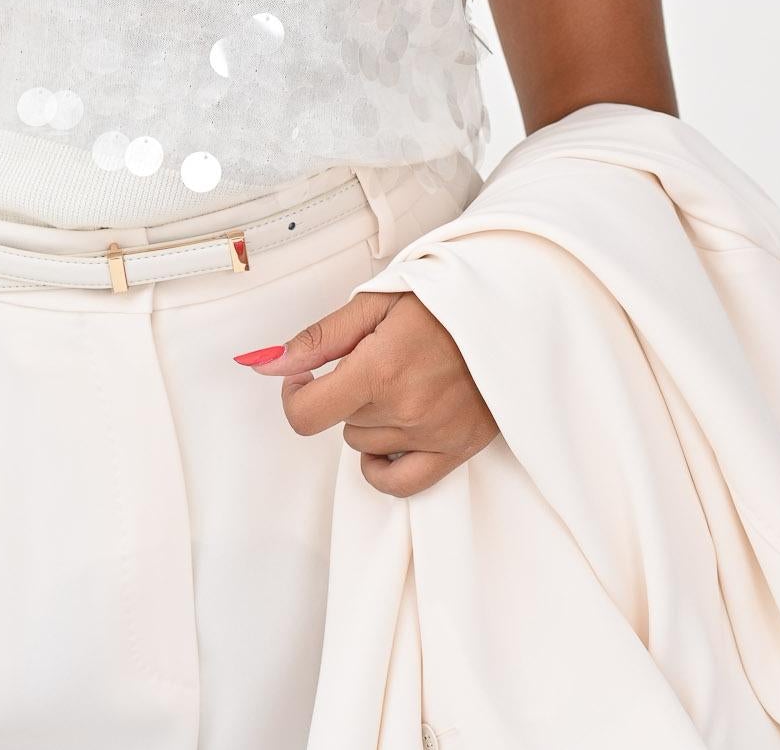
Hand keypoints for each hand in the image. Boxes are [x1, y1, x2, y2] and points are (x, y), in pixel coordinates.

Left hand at [235, 289, 497, 495]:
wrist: (509, 306)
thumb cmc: (445, 298)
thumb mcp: (376, 302)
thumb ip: (320, 338)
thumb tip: (270, 364)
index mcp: (381, 367)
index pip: (308, 414)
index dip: (295, 395)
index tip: (304, 378)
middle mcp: (407, 407)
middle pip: (341, 423)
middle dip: (348, 392)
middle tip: (378, 358)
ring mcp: (434, 433)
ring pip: (367, 446)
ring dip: (371, 420)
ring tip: (401, 380)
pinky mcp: (457, 448)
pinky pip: (402, 482)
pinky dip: (385, 465)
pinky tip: (390, 436)